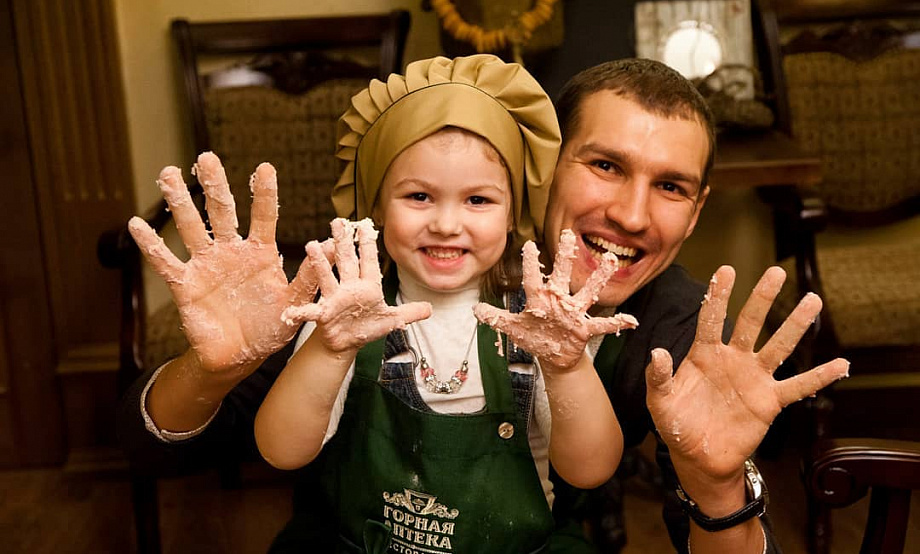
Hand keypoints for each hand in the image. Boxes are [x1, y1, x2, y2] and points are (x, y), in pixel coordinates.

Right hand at [128, 152, 324, 374]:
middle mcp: (231, 252)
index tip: (265, 167)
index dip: (263, 194)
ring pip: (191, 228)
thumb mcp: (294, 303)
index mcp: (260, 253)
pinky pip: (165, 263)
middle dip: (215, 185)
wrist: (241, 356)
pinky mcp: (185, 285)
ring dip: (179, 203)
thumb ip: (310, 276)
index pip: (263, 217)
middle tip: (208, 158)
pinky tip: (136, 225)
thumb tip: (333, 248)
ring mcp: (206, 265)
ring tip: (167, 174)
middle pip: (222, 212)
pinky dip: (150, 245)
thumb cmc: (270, 326)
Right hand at [282, 218, 430, 352]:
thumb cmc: (367, 326)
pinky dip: (301, 312)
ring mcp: (335, 299)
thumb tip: (431, 308)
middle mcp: (349, 288)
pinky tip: (291, 311)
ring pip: (327, 277)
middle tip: (337, 221)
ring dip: (320, 263)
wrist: (346, 342)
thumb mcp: (392, 320)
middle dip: (342, 242)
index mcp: (367, 286)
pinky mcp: (324, 315)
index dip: (367, 244)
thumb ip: (410, 313)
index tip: (365, 224)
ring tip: (311, 246)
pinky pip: (311, 312)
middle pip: (346, 261)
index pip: (368, 261)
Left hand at [473, 230, 637, 371]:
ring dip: (598, 277)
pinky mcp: (584, 329)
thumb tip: (474, 309)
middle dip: (564, 256)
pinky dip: (617, 323)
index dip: (530, 264)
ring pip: (587, 291)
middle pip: (561, 276)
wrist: (553, 356)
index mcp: (538, 300)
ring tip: (611, 259)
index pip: (532, 279)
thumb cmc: (535, 337)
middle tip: (568, 234)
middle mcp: (557, 301)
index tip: (528, 245)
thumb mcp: (513, 328)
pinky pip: (603, 324)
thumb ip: (495, 318)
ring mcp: (573, 313)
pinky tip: (631, 320)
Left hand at [646, 266, 848, 486]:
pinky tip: (840, 364)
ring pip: (778, 346)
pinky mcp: (769, 401)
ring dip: (795, 324)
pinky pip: (798, 386)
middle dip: (762, 297)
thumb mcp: (660, 401)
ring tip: (812, 300)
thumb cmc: (677, 424)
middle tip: (776, 272)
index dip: (718, 295)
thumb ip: (658, 377)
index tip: (726, 270)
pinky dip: (819, 377)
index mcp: (704, 354)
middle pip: (750, 322)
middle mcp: (732, 359)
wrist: (698, 456)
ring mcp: (753, 378)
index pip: (711, 319)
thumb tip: (658, 352)